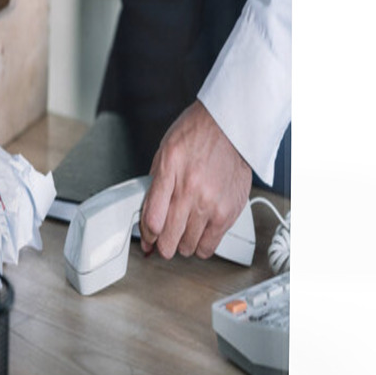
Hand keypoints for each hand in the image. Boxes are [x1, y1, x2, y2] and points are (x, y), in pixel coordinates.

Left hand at [139, 100, 251, 259]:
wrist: (230, 127)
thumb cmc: (196, 135)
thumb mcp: (164, 153)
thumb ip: (154, 186)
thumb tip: (147, 215)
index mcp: (170, 173)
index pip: (152, 221)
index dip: (146, 235)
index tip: (147, 236)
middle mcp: (192, 191)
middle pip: (169, 240)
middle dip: (161, 243)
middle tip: (163, 237)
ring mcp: (212, 204)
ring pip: (188, 247)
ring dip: (181, 243)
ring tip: (182, 231)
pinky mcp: (229, 213)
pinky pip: (210, 246)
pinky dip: (201, 244)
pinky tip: (199, 231)